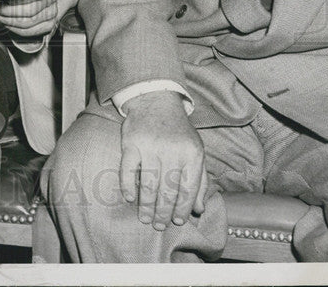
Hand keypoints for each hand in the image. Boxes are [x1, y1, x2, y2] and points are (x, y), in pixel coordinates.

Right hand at [119, 90, 206, 230]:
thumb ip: (200, 181)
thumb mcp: (196, 152)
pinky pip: (128, 169)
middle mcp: (172, 151)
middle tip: (158, 225)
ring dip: (146, 205)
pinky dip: (127, 186)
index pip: (188, 189)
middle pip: (167, 190)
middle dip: (163, 212)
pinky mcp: (131, 142)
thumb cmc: (178, 132)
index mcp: (191, 154)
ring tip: (145, 218)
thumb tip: (198, 209)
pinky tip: (130, 198)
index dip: (183, 208)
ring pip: (148, 183)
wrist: (156, 101)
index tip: (177, 222)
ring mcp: (150, 146)